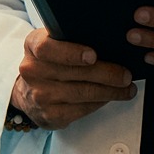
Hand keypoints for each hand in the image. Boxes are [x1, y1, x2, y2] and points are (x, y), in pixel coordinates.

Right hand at [11, 28, 136, 130]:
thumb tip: (109, 41)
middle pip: (73, 73)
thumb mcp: (51, 43)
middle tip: (125, 75)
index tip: (93, 55)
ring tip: (127, 88)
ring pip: (81, 93)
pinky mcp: (49, 115)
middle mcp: (32, 71)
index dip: (71, 53)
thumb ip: (70, 38)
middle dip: (106, 74)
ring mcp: (39, 95)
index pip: (47, 48)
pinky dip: (99, 103)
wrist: (27, 92)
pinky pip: (81, 110)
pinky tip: (110, 97)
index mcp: (32, 46)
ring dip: (109, 91)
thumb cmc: (48, 62)